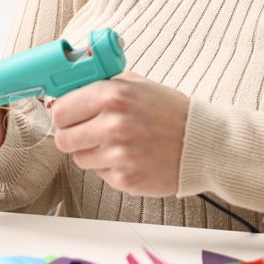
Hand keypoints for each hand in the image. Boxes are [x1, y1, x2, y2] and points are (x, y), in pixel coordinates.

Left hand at [50, 70, 189, 195]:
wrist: (203, 144)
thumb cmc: (169, 112)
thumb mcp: (135, 84)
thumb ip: (99, 84)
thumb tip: (65, 90)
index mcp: (112, 95)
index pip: (60, 110)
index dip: (63, 114)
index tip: (68, 116)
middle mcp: (113, 125)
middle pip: (62, 138)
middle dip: (72, 135)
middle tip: (88, 132)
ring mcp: (119, 155)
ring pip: (79, 158)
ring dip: (92, 152)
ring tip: (117, 143)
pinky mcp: (125, 179)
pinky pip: (99, 174)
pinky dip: (110, 167)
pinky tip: (130, 157)